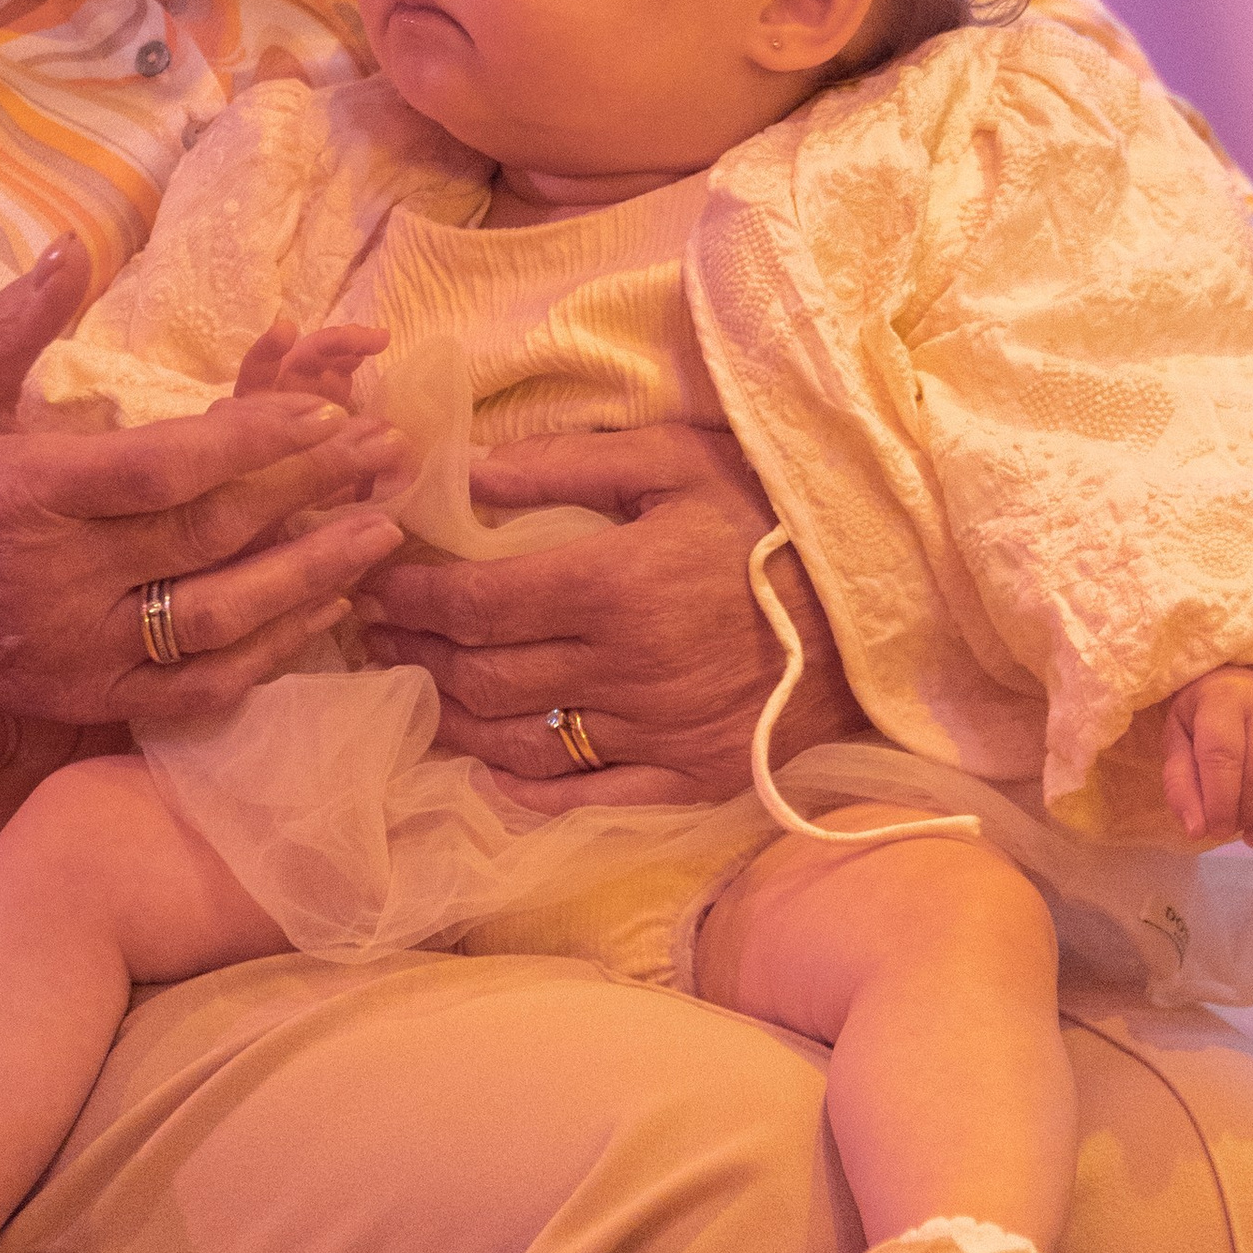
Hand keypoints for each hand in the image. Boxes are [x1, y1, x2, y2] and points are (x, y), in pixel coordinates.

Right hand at [0, 242, 411, 736]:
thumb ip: (13, 325)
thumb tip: (72, 245)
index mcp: (33, 495)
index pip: (162, 468)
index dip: (251, 441)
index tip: (325, 409)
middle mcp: (63, 578)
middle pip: (209, 536)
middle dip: (308, 492)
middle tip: (388, 453)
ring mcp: (83, 649)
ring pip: (216, 619)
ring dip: (309, 577)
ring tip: (382, 531)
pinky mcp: (92, 702)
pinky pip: (196, 689)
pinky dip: (266, 656)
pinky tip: (322, 613)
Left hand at [359, 419, 867, 811]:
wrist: (881, 598)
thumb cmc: (775, 514)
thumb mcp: (676, 458)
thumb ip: (569, 463)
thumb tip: (472, 474)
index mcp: (613, 585)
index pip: (476, 603)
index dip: (410, 598)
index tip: (371, 581)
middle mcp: (624, 669)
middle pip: (484, 674)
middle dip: (415, 651)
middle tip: (372, 631)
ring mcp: (656, 732)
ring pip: (519, 739)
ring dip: (453, 716)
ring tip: (416, 685)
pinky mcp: (690, 776)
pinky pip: (588, 793)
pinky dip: (527, 787)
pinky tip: (488, 768)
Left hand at [1162, 668, 1252, 849]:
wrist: (1244, 687)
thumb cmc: (1204, 717)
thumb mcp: (1178, 739)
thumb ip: (1181, 783)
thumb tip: (1197, 831)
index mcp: (1226, 698)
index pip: (1224, 755)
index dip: (1220, 802)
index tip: (1214, 830)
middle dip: (1248, 815)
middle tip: (1233, 831)